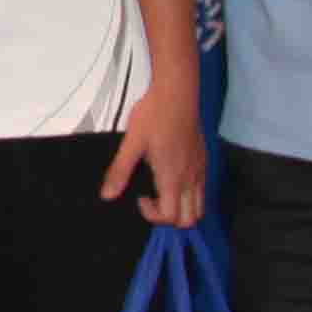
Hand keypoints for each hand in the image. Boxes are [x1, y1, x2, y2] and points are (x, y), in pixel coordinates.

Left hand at [102, 87, 203, 229]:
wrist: (178, 92)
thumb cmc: (154, 115)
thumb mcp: (132, 143)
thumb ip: (120, 171)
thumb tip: (107, 195)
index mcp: (173, 177)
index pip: (172, 217)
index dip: (154, 216)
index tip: (140, 197)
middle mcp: (191, 178)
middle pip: (191, 219)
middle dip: (171, 218)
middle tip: (153, 199)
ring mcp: (200, 169)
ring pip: (200, 206)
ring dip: (183, 208)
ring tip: (163, 191)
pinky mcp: (204, 159)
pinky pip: (202, 189)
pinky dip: (190, 195)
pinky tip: (173, 176)